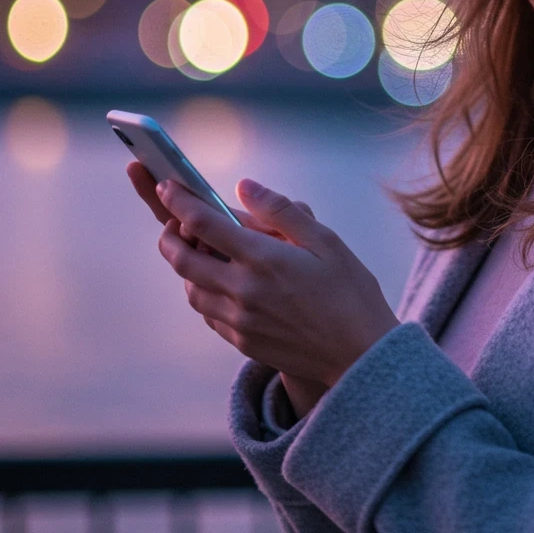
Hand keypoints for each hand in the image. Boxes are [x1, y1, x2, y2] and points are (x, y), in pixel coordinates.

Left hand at [127, 162, 330, 399]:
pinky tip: (218, 284)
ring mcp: (238, 320)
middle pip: (183, 259)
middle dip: (168, 236)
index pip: (204, 223)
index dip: (180, 201)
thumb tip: (244, 187)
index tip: (167, 186)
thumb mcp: (325, 241)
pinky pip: (207, 313)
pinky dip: (202, 292)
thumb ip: (280, 212)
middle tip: (170, 221)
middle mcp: (242, 290)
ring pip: (190, 289)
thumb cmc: (349, 292)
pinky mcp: (241, 341)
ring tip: (194, 251)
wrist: (358, 355)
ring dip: (184, 266)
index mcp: (263, 259)